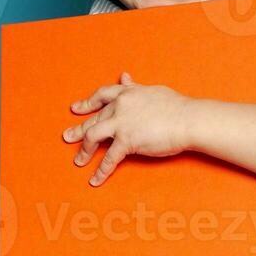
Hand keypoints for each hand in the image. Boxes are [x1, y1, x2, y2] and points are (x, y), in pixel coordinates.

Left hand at [62, 72, 198, 185]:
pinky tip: (94, 180)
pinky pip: (109, 158)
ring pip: (92, 136)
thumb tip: (124, 75)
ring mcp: (121, 123)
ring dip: (83, 150)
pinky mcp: (127, 141)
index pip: (101, 96)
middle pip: (93, 119)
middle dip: (78, 130)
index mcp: (126, 93)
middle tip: (67, 137)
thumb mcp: (152, 91)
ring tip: (78, 161)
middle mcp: (119, 106)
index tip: (76, 109)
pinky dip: (100, 171)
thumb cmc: (175, 106)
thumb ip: (135, 86)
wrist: (188, 119)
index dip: (87, 103)